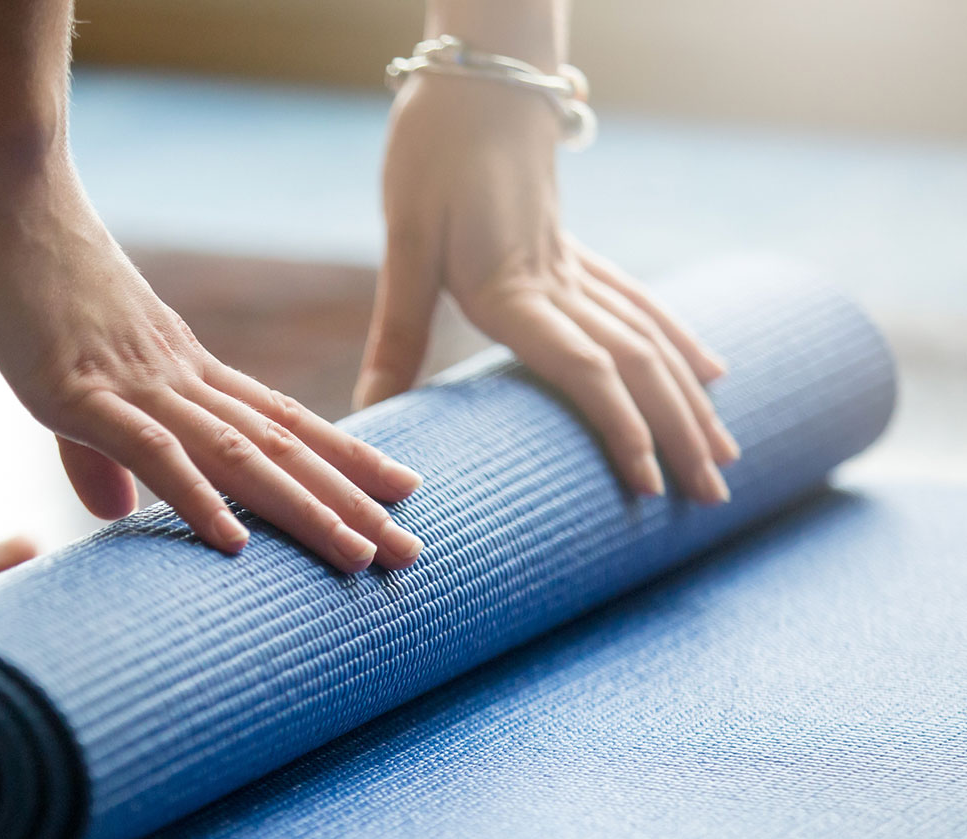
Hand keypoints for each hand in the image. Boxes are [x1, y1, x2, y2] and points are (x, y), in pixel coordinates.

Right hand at [0, 174, 423, 572]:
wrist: (3, 189)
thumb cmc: (29, 273)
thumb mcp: (66, 376)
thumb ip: (95, 451)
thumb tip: (118, 512)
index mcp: (182, 366)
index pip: (281, 419)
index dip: (343, 458)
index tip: (400, 492)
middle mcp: (178, 374)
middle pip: (281, 445)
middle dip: (349, 502)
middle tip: (411, 553)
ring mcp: (134, 380)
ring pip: (239, 453)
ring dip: (302, 508)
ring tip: (360, 556)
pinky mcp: (78, 388)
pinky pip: (150, 448)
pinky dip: (196, 496)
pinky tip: (234, 543)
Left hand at [357, 75, 739, 502]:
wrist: (478, 79)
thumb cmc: (433, 155)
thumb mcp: (405, 243)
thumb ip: (398, 330)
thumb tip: (369, 411)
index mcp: (514, 288)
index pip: (584, 368)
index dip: (621, 429)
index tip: (650, 487)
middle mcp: (559, 282)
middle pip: (637, 366)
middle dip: (679, 435)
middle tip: (713, 501)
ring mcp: (578, 266)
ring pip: (652, 340)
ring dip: (692, 401)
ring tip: (727, 458)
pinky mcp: (577, 251)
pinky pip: (644, 304)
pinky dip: (682, 341)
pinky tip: (712, 371)